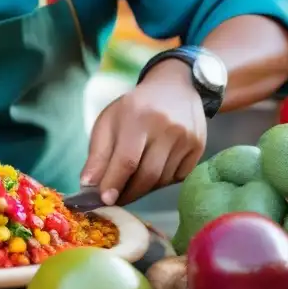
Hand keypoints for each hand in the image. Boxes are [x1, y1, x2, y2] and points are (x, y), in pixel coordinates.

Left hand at [81, 60, 206, 205]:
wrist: (176, 87)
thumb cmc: (135, 107)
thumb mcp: (109, 122)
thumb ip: (97, 154)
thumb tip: (88, 186)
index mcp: (138, 117)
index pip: (127, 160)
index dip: (114, 183)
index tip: (104, 201)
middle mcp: (167, 127)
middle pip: (147, 175)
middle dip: (128, 193)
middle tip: (115, 200)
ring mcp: (186, 138)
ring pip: (162, 180)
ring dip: (144, 188)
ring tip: (132, 182)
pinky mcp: (199, 147)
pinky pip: (177, 177)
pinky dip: (161, 181)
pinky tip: (153, 170)